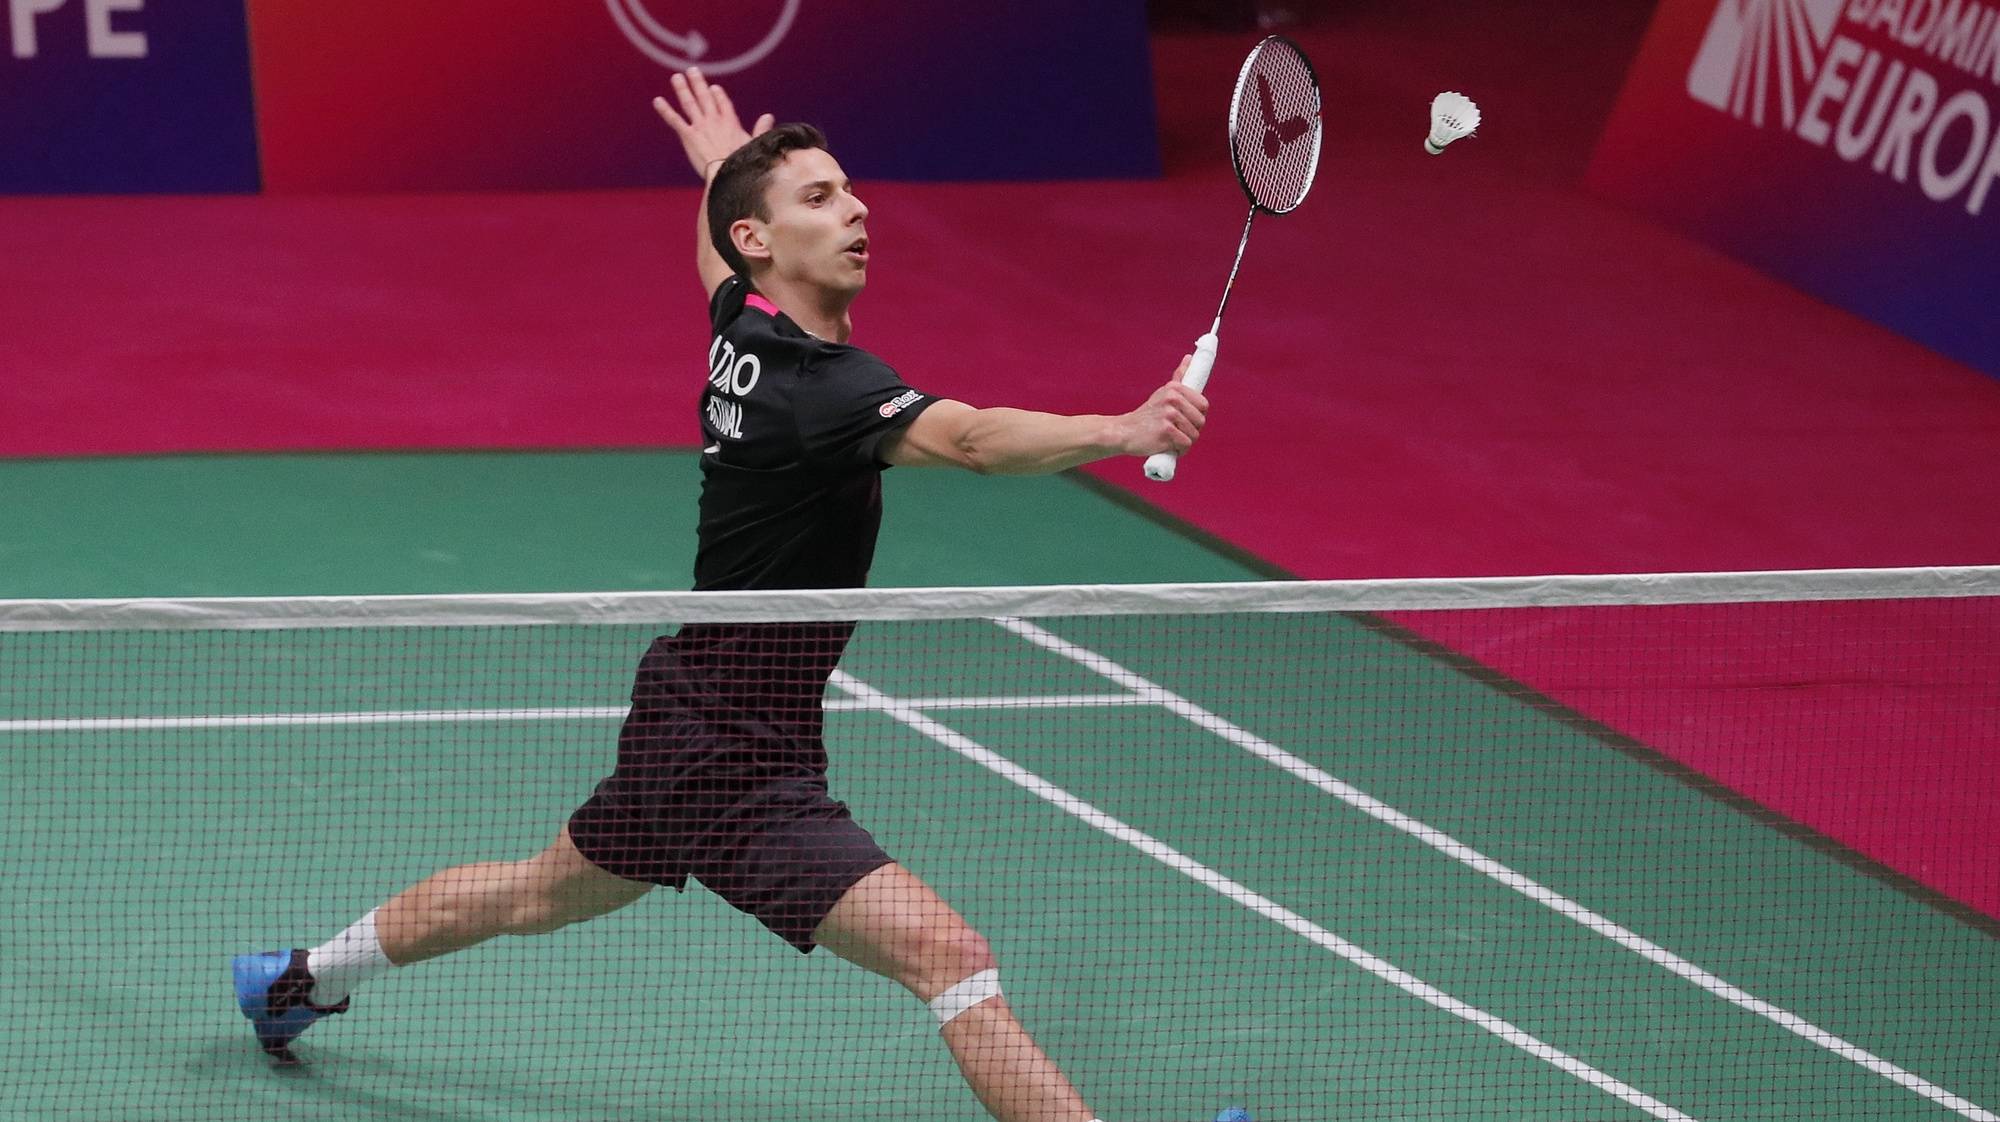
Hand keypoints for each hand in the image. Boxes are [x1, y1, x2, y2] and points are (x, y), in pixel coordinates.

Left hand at [652, 68, 774, 180]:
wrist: (727, 172)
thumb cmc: (743, 163)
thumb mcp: (755, 144)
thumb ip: (761, 129)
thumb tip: (769, 116)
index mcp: (730, 122)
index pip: (723, 104)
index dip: (718, 96)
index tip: (714, 87)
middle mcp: (714, 120)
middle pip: (704, 97)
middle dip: (698, 83)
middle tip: (692, 70)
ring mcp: (700, 126)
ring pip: (689, 103)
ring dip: (682, 89)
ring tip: (676, 77)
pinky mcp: (688, 136)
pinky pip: (675, 120)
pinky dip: (665, 110)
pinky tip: (657, 101)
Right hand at [1116, 355, 1207, 455]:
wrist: (1125, 431)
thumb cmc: (1147, 415)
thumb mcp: (1163, 393)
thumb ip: (1179, 377)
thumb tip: (1189, 357)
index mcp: (1175, 388)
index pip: (1203, 405)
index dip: (1196, 416)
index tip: (1185, 420)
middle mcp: (1173, 398)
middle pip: (1200, 421)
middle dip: (1191, 430)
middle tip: (1176, 432)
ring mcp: (1169, 414)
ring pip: (1194, 434)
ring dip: (1185, 442)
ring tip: (1171, 439)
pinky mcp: (1166, 431)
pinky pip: (1186, 444)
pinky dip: (1179, 450)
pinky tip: (1169, 447)